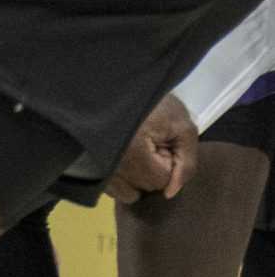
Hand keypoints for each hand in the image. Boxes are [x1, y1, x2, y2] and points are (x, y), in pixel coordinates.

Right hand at [105, 92, 197, 206]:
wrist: (112, 82)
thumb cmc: (151, 101)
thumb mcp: (181, 125)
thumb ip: (187, 162)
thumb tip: (171, 194)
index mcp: (132, 154)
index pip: (161, 180)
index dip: (167, 160)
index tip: (161, 138)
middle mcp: (110, 167)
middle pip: (143, 188)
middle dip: (152, 169)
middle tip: (148, 141)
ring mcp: (97, 169)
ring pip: (126, 192)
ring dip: (135, 177)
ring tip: (136, 151)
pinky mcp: (88, 168)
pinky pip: (110, 188)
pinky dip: (120, 177)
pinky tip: (123, 156)